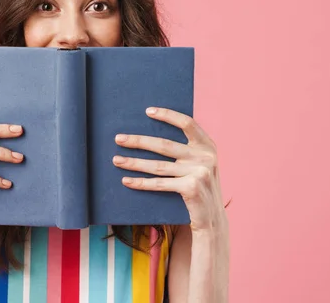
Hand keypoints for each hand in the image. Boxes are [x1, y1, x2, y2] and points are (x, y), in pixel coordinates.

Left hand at [112, 107, 226, 231]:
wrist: (212, 217)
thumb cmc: (198, 186)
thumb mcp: (199, 163)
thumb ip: (186, 149)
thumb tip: (151, 135)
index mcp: (207, 145)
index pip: (187, 123)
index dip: (168, 115)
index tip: (148, 111)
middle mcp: (205, 156)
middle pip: (164, 145)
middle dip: (138, 141)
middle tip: (118, 139)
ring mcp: (199, 172)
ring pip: (158, 166)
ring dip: (134, 162)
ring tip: (116, 160)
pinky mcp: (191, 188)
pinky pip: (159, 184)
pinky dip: (141, 182)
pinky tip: (126, 180)